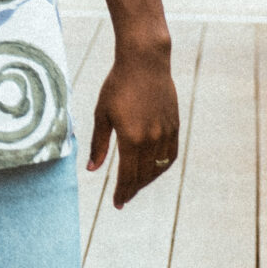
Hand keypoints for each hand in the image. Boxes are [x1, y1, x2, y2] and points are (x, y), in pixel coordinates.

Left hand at [89, 48, 180, 208]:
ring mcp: (166, 133)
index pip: (128, 175)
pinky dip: (162, 167)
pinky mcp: (175, 126)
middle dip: (133, 189)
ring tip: (135, 186)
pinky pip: (171, 155)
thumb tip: (92, 169)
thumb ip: (98, 144)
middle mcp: (152, 139)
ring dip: (147, 180)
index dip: (123, 191)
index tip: (117, 203)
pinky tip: (153, 170)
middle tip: (124, 199)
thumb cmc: (117, 86)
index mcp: (131, 138)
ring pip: (159, 167)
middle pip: (144, 175)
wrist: (145, 63)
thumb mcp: (101, 114)